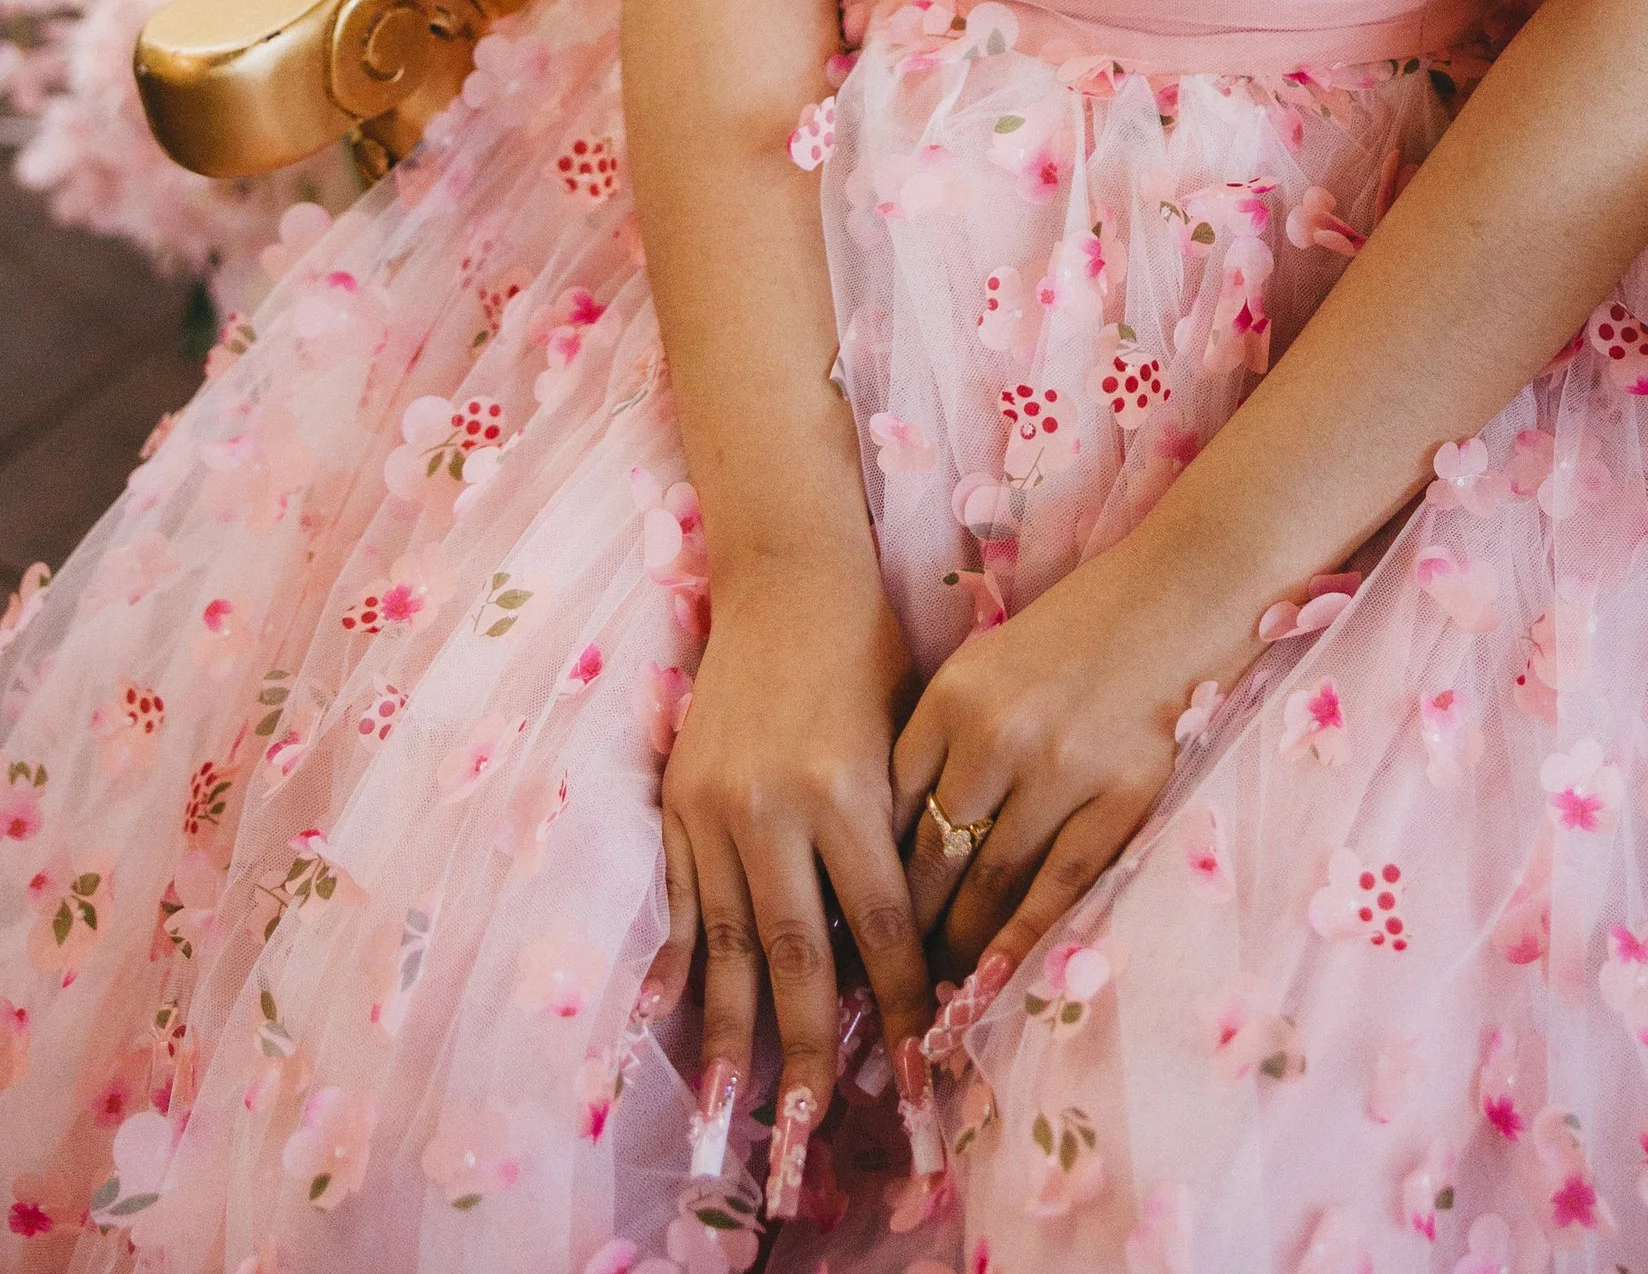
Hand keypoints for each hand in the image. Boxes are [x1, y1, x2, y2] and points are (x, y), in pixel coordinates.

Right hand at [643, 547, 930, 1177]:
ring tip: (729, 1113)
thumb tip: (911, 948)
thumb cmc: (870, 651)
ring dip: (729, 1036)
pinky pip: (675, 899)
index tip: (920, 1073)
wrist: (789, 575)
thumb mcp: (907, 736)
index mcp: (847, 790)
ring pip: (724, 944)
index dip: (902, 1008)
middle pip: (796, 956)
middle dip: (808, 1052)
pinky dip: (673, 963)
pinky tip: (665, 1022)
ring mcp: (715, 807)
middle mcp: (775, 808)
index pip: (883, 928)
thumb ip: (901, 837)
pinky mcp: (677, 799)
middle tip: (812, 1135)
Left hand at [894, 530, 1244, 988]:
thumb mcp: (984, 669)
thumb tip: (899, 844)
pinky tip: (997, 980)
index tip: (856, 925)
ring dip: (960, 946)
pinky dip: (1024, 938)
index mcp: (952, 697)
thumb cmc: (1071, 633)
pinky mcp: (1120, 795)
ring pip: (989, 883)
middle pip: (932, 857)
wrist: (1172, 594)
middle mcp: (996, 735)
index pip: (889, 810)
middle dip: (907, 930)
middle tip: (889, 985)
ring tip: (940, 994)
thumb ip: (940, 744)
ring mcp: (1060, 768)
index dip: (868, 876)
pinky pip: (1059, 885)